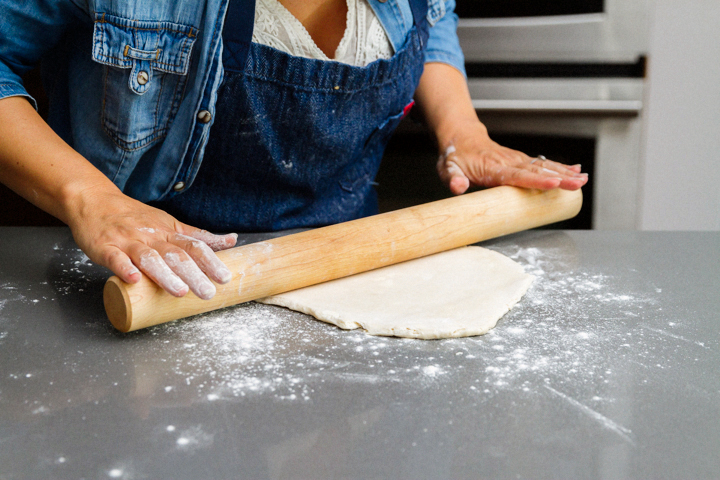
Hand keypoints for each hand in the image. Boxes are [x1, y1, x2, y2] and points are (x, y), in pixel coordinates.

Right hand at [67, 186, 236, 298]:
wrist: (94, 200)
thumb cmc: (135, 217)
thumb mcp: (169, 223)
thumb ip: (197, 236)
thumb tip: (231, 240)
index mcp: (168, 232)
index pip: (194, 246)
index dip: (211, 262)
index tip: (225, 277)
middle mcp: (151, 236)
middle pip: (175, 256)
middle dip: (194, 274)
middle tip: (208, 292)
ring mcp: (128, 241)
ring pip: (149, 258)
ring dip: (165, 275)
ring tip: (179, 291)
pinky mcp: (105, 247)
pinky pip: (115, 258)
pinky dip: (124, 268)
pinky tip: (134, 279)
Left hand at [436, 120, 587, 194]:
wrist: (461, 136)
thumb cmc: (454, 156)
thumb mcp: (447, 168)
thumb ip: (453, 178)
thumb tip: (457, 187)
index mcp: (492, 167)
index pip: (517, 175)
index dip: (535, 180)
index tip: (553, 184)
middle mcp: (508, 162)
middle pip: (537, 170)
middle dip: (560, 177)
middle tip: (579, 183)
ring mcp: (516, 160)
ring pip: (543, 166)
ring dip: (565, 172)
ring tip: (583, 179)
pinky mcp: (520, 160)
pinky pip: (542, 164)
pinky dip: (560, 167)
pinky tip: (575, 171)